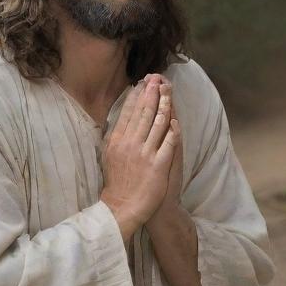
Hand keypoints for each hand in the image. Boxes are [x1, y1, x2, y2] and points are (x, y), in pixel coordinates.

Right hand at [99, 73, 176, 240]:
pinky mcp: (158, 165)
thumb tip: (119, 120)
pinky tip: (176, 119)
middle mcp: (130, 144)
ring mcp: (145, 153)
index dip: (136, 95)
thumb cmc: (116, 182)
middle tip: (157, 78)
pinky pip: (168, 143)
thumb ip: (114, 137)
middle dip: (151, 93)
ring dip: (164, 104)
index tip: (143, 83)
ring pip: (157, 123)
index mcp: (117, 140)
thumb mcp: (108, 156)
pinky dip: (173, 130)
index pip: (128, 112)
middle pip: (143, 113)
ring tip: (168, 90)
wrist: (122, 206)